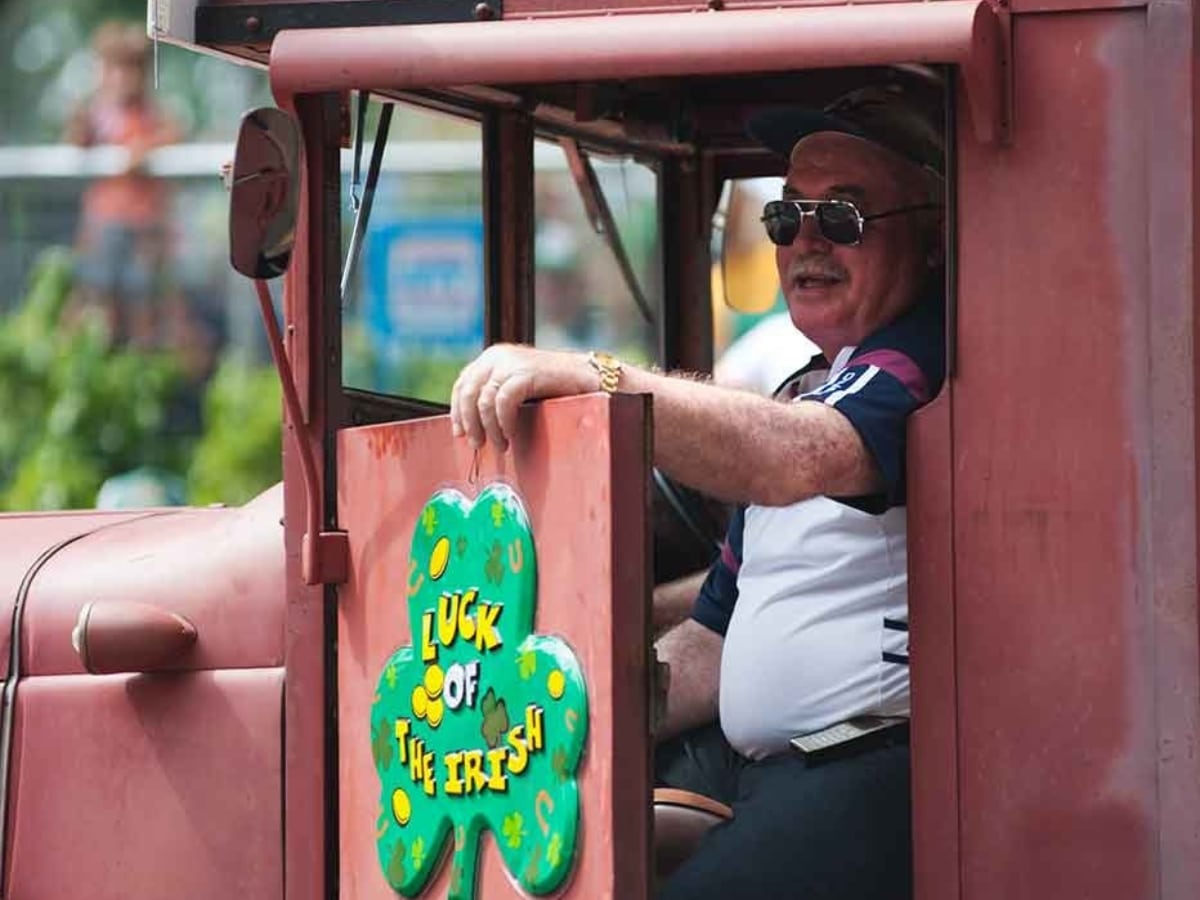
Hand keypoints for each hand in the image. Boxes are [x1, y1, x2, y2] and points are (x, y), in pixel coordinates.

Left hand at [449, 344, 597, 450]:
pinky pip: (503, 401)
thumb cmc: (555, 389)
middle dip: (470, 423)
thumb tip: (472, 425)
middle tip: (479, 445)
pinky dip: (503, 421)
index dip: (458, 411)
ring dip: (489, 428)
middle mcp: (497, 356)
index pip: (463, 384)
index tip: (460, 433)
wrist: (589, 378)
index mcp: (493, 358)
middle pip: (468, 392)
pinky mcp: (526, 372)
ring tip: (501, 445)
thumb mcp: (519, 388)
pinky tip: (511, 433)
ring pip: (483, 400)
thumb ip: (497, 397)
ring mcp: (511, 362)